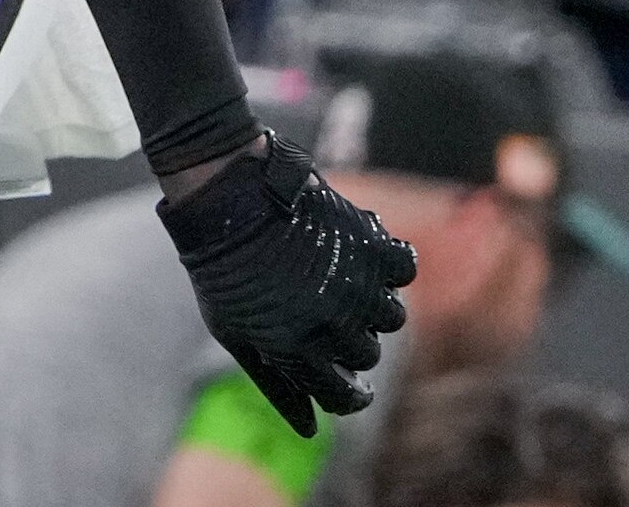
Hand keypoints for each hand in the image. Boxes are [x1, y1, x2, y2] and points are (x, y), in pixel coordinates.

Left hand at [159, 133, 417, 435]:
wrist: (226, 196)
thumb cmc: (223, 268)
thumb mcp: (232, 332)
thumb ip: (274, 383)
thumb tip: (311, 432)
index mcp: (297, 350)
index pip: (346, 397)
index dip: (346, 391)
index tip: (343, 377)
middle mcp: (334, 324)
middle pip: (368, 355)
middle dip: (349, 340)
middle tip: (322, 308)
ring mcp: (357, 285)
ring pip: (393, 317)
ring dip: (370, 302)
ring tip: (337, 277)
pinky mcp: (372, 246)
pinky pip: (405, 268)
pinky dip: (390, 262)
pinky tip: (362, 254)